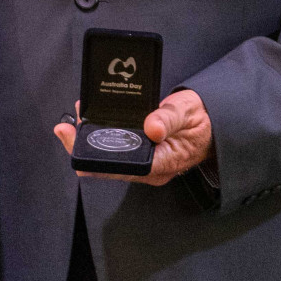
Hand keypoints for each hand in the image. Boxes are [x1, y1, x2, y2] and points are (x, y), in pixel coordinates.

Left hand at [53, 88, 214, 186]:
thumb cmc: (202, 121)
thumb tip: (151, 127)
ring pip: (109, 156)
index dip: (93, 157)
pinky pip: (117, 147)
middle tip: (66, 126)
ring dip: (91, 138)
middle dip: (84, 145)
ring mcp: (144, 161)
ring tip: (76, 117)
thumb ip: (169, 118)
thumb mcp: (187, 112)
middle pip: (108, 164)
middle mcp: (148, 167)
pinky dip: (102, 133)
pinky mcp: (142, 151)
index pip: (118, 167)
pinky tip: (91, 118)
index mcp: (159, 164)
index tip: (74, 139)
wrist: (214, 123)